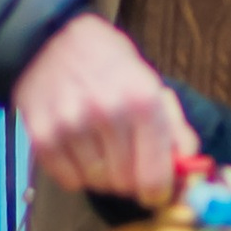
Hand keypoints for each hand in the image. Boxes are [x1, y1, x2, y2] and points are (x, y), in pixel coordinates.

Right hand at [12, 17, 196, 201]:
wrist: (51, 39)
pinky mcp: (42, 136)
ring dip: (102, 173)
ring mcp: (70, 124)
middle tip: (124, 158)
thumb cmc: (107, 63)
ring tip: (98, 144)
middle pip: (125, 183)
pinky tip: (78, 146)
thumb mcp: (150, 84)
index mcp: (142, 99)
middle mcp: (106, 111)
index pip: (154, 175)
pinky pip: (69, 180)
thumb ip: (174, 129)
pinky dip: (76, 172)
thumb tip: (188, 170)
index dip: (158, 190)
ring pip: (97, 183)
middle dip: (129, 179)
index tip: (155, 191)